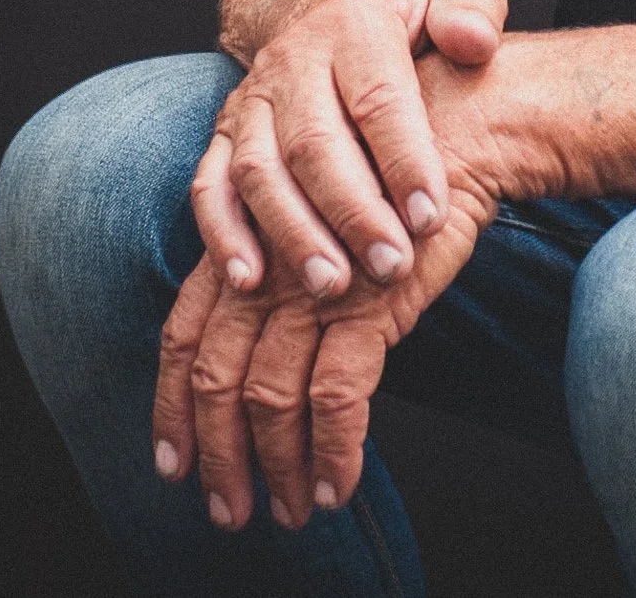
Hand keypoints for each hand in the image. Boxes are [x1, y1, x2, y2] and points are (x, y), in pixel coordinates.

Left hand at [153, 59, 500, 527]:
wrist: (463, 125)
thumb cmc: (395, 171)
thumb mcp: (321, 215)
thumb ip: (283, 266)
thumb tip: (260, 349)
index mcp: (245, 236)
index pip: (185, 329)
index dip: (173, 403)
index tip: (172, 462)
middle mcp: (268, 261)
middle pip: (216, 372)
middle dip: (217, 454)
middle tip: (228, 510)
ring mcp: (316, 281)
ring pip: (271, 396)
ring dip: (278, 467)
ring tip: (292, 511)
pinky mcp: (370, 299)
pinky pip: (339, 397)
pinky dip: (336, 450)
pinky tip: (340, 483)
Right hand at [199, 0, 506, 297]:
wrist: (332, 10)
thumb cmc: (406, 21)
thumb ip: (473, 7)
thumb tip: (473, 40)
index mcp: (355, 24)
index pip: (378, 97)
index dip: (405, 160)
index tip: (432, 218)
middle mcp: (294, 59)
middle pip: (314, 142)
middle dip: (353, 212)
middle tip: (392, 266)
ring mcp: (253, 98)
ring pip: (260, 170)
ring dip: (293, 233)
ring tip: (332, 285)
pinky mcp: (225, 134)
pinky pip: (211, 184)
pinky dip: (224, 234)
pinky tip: (249, 279)